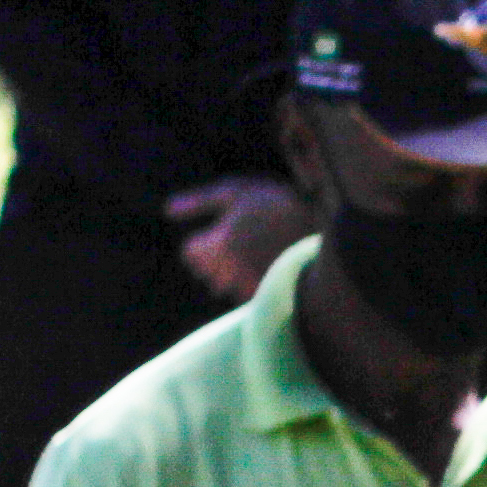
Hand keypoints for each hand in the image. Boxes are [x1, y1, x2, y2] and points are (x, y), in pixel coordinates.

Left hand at [167, 178, 314, 302]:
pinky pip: (243, 295)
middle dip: (213, 261)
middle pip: (205, 273)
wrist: (319, 225)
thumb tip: (166, 210)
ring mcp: (249, 283)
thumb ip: (198, 202)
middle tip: (235, 244)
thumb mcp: (233, 191)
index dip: (200, 243)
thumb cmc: (272, 202)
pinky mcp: (267, 293)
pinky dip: (246, 285)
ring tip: (248, 257)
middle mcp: (230, 267)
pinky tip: (260, 268)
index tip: (214, 235)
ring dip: (229, 275)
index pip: (190, 253)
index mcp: (218, 241)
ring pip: (223, 287)